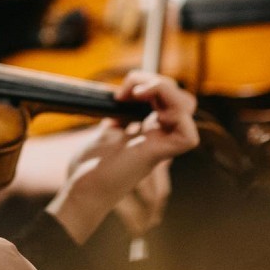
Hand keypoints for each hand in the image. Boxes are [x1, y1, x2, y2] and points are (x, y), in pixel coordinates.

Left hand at [45, 71, 198, 243]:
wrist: (81, 188)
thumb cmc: (90, 166)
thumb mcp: (107, 131)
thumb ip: (121, 117)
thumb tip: (125, 99)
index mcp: (149, 131)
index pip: (167, 100)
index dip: (150, 85)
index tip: (121, 92)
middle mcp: (159, 136)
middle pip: (181, 99)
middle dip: (157, 81)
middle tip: (128, 89)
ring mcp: (161, 145)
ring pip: (186, 108)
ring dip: (164, 88)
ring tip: (137, 92)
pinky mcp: (158, 155)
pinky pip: (188, 135)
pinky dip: (174, 112)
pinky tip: (148, 107)